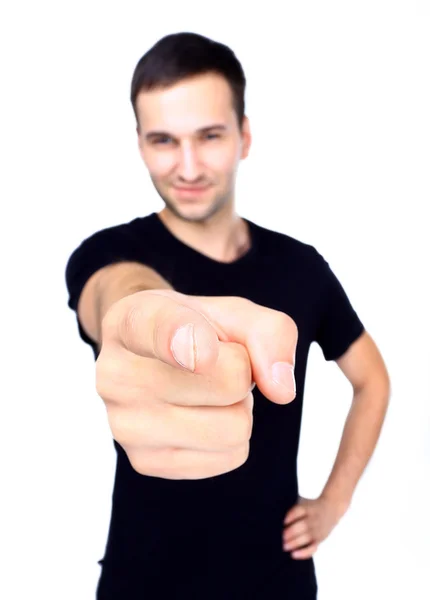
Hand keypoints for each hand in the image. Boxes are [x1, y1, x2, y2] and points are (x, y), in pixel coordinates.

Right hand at [96, 289, 297, 479]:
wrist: (155, 359)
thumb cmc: (197, 330)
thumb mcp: (235, 313)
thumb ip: (270, 333)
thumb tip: (282, 391)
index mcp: (132, 321)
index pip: (158, 330)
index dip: (183, 340)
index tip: (203, 353)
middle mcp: (115, 374)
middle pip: (229, 382)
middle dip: (241, 373)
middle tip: (216, 363)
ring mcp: (124, 424)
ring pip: (234, 428)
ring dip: (238, 408)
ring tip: (208, 392)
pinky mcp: (145, 462)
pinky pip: (230, 456)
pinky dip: (231, 437)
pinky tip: (201, 416)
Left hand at [283, 495, 347, 558]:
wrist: (331, 508)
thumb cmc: (309, 505)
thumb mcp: (302, 500)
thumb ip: (290, 504)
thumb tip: (271, 508)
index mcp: (308, 508)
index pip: (299, 510)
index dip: (291, 515)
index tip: (283, 521)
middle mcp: (313, 519)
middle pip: (303, 525)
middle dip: (291, 532)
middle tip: (281, 537)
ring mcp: (317, 530)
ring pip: (307, 537)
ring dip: (295, 542)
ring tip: (284, 546)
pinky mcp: (319, 540)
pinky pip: (312, 548)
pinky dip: (304, 553)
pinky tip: (293, 554)